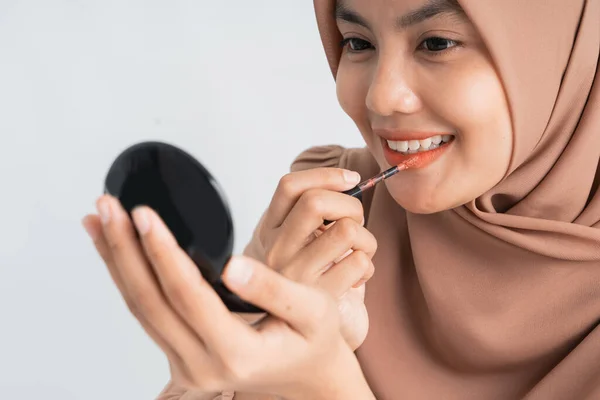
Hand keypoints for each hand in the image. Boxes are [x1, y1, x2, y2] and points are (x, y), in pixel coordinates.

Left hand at [82, 196, 373, 399]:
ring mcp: (186, 365)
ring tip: (100, 221)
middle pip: (150, 302)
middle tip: (106, 207)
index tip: (144, 214)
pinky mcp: (178, 355)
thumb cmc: (312, 340)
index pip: (189, 297)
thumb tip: (232, 264)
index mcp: (237, 355)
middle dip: (124, 250)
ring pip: (139, 308)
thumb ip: (274, 289)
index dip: (164, 253)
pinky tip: (117, 250)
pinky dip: (128, 276)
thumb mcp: (312, 310)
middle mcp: (202, 367)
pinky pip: (146, 313)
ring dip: (117, 261)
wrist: (306, 375)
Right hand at [246, 168, 376, 350]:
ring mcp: (296, 276)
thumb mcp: (301, 240)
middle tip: (354, 223)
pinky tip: (355, 277)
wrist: (304, 334)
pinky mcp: (319, 298)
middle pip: (316, 202)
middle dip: (350, 205)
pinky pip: (359, 262)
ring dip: (365, 238)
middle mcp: (277, 250)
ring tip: (358, 252)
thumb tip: (351, 181)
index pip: (290, 186)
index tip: (351, 180)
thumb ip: (314, 212)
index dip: (327, 175)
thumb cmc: (309, 278)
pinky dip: (367, 266)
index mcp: (270, 229)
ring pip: (345, 230)